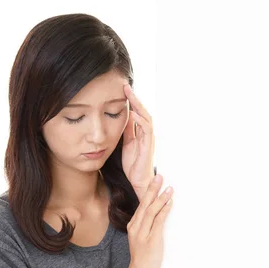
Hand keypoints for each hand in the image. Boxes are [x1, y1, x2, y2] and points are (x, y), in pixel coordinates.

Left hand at [122, 84, 155, 201]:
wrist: (138, 180)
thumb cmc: (133, 163)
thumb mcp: (125, 143)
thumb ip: (125, 131)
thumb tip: (119, 117)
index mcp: (139, 132)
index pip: (136, 112)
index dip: (130, 101)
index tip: (121, 89)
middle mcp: (145, 133)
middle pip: (142, 111)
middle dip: (134, 98)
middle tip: (125, 86)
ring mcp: (148, 138)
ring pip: (146, 117)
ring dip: (138, 105)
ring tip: (129, 95)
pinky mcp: (148, 145)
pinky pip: (146, 130)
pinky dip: (140, 121)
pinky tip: (133, 113)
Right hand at [126, 174, 173, 267]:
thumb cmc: (143, 256)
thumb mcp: (141, 237)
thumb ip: (147, 225)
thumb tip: (159, 212)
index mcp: (133, 225)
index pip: (141, 205)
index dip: (148, 192)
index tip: (154, 181)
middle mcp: (136, 227)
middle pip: (145, 204)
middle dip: (152, 189)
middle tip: (159, 176)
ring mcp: (143, 233)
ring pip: (151, 211)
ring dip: (160, 198)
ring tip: (168, 188)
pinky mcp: (151, 240)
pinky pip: (158, 222)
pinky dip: (164, 211)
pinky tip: (169, 203)